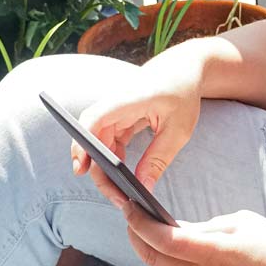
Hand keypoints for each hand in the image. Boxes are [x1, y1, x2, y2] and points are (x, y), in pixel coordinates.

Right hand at [72, 48, 204, 207]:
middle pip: (92, 136)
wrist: (183, 69)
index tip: (82, 167)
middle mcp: (116, 103)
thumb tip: (143, 188)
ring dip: (102, 166)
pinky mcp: (118, 117)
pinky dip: (111, 158)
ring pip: (97, 141)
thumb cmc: (183, 94)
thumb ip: (158, 159)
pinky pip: (107, 140)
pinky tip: (121, 177)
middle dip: (95, 167)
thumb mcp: (179, 130)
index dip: (83, 142)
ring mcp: (115, 110)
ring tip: (119, 193)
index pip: (96, 117)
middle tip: (113, 196)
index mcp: (131, 99)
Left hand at [123, 203, 265, 265]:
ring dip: (151, 254)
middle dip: (136, 237)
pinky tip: (173, 257)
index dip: (138, 222)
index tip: (129, 206)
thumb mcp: (244, 224)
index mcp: (214, 253)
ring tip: (149, 234)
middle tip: (132, 218)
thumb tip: (180, 230)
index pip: (160, 238)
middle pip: (153, 259)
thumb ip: (207, 227)